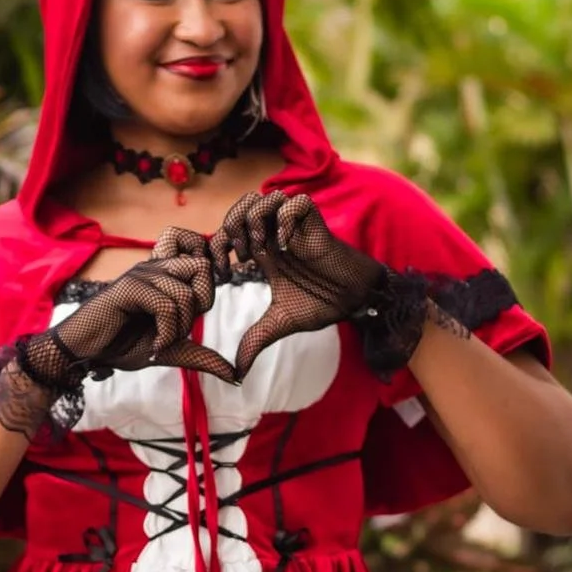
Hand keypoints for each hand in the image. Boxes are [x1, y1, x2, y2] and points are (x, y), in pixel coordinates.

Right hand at [19, 245, 234, 386]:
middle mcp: (155, 268)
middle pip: (203, 268)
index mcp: (165, 275)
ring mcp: (141, 274)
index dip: (208, 291)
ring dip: (180, 327)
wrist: (84, 351)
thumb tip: (235, 375)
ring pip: (186, 292)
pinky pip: (165, 304)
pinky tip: (154, 347)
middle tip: (181, 328)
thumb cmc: (121, 345)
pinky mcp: (128, 288)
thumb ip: (200, 355)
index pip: (205, 264)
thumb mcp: (170, 350)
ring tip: (162, 343)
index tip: (189, 321)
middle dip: (201, 303)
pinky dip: (167, 332)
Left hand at [210, 191, 387, 378]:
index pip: (227, 232)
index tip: (223, 275)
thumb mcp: (279, 324)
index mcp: (262, 252)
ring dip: (254, 220)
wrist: (354, 301)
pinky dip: (284, 219)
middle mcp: (274, 235)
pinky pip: (295, 202)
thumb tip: (235, 374)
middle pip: (241, 207)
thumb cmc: (320, 305)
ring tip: (259, 248)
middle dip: (232, 228)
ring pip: (264, 197)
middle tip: (240, 257)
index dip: (217, 247)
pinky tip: (284, 245)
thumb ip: (254, 341)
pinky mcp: (315, 224)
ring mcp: (294, 227)